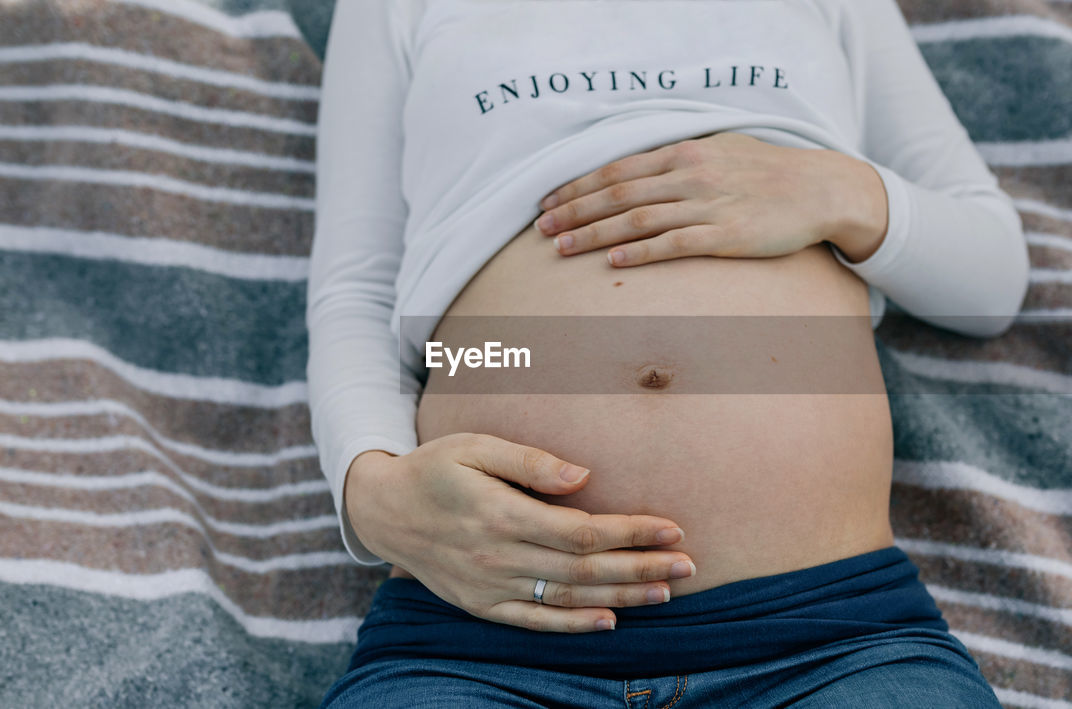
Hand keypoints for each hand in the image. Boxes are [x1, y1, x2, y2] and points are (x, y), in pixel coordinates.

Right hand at [343, 433, 694, 632]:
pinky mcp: (480, 604)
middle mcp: (496, 556)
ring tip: (666, 592)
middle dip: (641, 567)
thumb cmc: (435, 467)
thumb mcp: (473, 446)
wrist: (382, 510)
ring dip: (621, 596)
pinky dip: (573, 623)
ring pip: (567, 596)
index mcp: (499, 513)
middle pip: (584, 568)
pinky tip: (610, 619)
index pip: (581, 530)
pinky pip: (533, 620)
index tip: (672, 528)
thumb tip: (583, 477)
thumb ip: (529, 462)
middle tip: (689, 565)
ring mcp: (488, 585)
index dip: (630, 531)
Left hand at [534, 131, 888, 265]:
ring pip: (636, 220)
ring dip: (593, 234)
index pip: (616, 170)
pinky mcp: (726, 234)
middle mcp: (690, 175)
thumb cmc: (766, 172)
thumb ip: (678, 161)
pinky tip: (612, 261)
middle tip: (539, 229)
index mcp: (684, 153)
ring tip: (561, 248)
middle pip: (617, 195)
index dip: (577, 187)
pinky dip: (639, 252)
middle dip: (573, 212)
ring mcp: (707, 205)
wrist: (819, 189)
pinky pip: (673, 244)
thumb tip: (640, 173)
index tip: (547, 202)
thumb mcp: (719, 152)